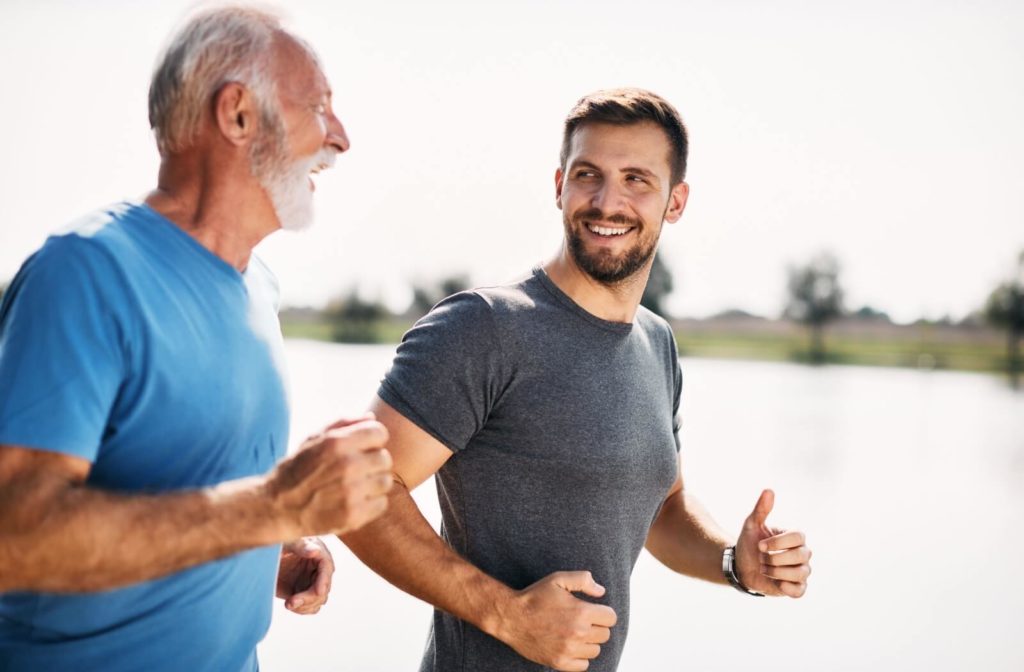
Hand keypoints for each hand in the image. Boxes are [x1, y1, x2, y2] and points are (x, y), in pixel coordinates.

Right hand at [265, 416, 392, 537]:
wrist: (276, 508)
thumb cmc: (296, 470)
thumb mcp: (312, 439)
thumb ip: (343, 424)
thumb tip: (371, 418)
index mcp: (336, 443)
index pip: (379, 432)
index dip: (373, 440)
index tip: (363, 448)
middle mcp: (346, 466)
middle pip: (385, 458)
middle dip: (373, 462)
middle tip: (358, 470)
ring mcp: (350, 492)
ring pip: (385, 481)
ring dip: (374, 483)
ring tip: (356, 486)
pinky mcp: (352, 516)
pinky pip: (381, 504)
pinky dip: (371, 504)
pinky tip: (355, 502)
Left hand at [277, 537, 333, 613]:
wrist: (263, 558)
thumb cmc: (276, 545)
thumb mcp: (287, 543)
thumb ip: (300, 546)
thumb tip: (315, 551)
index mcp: (318, 554)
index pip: (327, 568)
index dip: (324, 581)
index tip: (318, 592)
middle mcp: (319, 569)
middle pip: (324, 588)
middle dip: (309, 598)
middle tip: (290, 602)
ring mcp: (313, 582)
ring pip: (319, 600)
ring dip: (305, 606)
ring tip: (288, 604)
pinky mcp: (305, 593)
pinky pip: (311, 607)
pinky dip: (303, 609)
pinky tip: (289, 605)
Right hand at [497, 571, 617, 671]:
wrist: (511, 617)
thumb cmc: (535, 597)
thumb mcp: (558, 579)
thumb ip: (583, 580)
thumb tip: (601, 592)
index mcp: (581, 612)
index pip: (611, 618)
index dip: (603, 612)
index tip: (593, 611)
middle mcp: (578, 633)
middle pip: (605, 634)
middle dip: (596, 626)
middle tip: (581, 621)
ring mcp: (569, 650)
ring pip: (595, 650)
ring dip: (588, 642)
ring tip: (574, 633)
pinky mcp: (560, 662)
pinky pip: (583, 665)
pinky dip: (579, 657)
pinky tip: (570, 646)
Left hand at [735, 489, 811, 597]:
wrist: (742, 566)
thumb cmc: (750, 543)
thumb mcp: (751, 525)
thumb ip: (761, 509)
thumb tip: (769, 490)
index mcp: (795, 537)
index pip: (798, 537)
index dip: (778, 542)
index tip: (760, 545)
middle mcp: (803, 554)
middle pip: (801, 555)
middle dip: (775, 558)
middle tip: (761, 558)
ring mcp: (801, 571)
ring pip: (800, 573)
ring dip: (777, 572)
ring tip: (764, 569)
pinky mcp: (796, 588)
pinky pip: (800, 591)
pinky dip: (787, 587)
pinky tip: (775, 583)